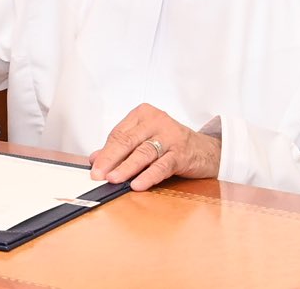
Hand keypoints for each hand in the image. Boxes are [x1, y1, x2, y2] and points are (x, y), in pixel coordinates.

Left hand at [88, 103, 219, 190]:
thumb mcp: (145, 140)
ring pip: (143, 153)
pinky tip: (137, 184)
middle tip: (98, 175)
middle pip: (127, 141)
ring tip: (113, 179)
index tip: (94, 168)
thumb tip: (95, 158)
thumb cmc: (171, 143)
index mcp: (143, 114)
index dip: (104, 152)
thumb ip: (121, 147)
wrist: (206, 150)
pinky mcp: (182, 153)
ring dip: (126, 168)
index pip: (118, 134)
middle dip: (110, 159)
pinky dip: (148, 176)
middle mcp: (156, 121)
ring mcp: (170, 137)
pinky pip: (162, 166)